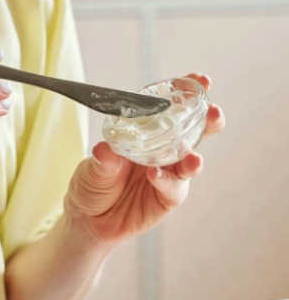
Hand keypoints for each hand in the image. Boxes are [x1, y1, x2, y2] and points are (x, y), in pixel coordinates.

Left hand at [64, 73, 224, 249]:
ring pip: (190, 162)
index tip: (200, 79)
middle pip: (193, 132)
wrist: (87, 219)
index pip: (169, 109)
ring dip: (194, 157)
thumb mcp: (91, 169)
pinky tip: (154, 175)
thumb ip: (102, 161)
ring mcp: (168, 174)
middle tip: (212, 112)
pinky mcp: (166, 197)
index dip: (186, 93)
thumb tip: (105, 150)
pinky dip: (166, 181)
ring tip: (192, 156)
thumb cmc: (91, 184)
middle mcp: (162, 150)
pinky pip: (173, 188)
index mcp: (146, 133)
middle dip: (207, 120)